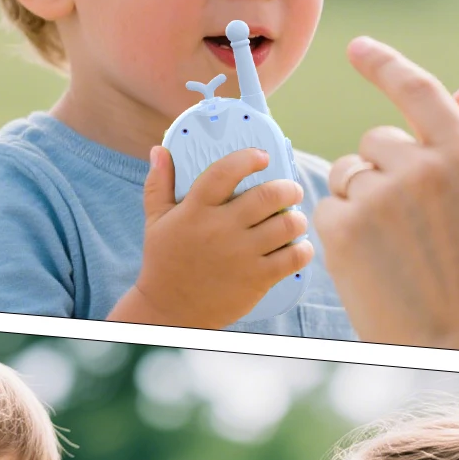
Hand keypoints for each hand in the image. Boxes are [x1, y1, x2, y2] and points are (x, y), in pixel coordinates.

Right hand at [116, 146, 311, 327]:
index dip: (249, 159)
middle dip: (288, 188)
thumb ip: (159, 183)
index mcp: (196, 209)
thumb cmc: (164, 262)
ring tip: (294, 220)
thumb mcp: (155, 221)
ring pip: (287, 224)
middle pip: (268, 196)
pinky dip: (303, 249)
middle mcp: (221, 228)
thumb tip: (159, 150)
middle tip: (291, 190)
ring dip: (297, 218)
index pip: (226, 172)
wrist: (171, 310)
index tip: (262, 157)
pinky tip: (298, 247)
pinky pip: (293, 257)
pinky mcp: (257, 278)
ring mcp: (241, 254)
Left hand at [313, 38, 458, 350]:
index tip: (358, 48)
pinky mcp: (345, 228)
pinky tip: (372, 265)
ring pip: (348, 174)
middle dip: (382, 171)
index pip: (418, 89)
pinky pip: (329, 209)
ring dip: (360, 201)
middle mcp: (426, 164)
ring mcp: (383, 195)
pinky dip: (342, 232)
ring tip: (395, 251)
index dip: (384, 64)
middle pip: (377, 141)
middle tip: (410, 228)